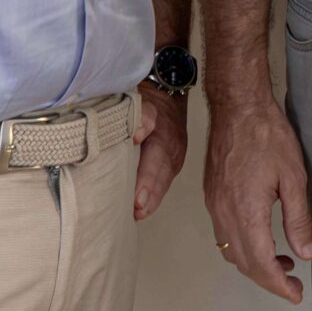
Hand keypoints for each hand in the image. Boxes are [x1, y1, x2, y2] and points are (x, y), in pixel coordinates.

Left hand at [132, 84, 187, 220]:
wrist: (167, 96)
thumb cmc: (147, 101)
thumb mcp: (140, 100)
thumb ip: (141, 115)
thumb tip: (136, 135)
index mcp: (160, 127)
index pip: (154, 151)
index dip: (146, 174)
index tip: (137, 192)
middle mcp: (171, 144)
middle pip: (161, 168)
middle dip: (150, 190)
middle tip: (137, 208)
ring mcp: (175, 154)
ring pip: (165, 177)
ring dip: (153, 197)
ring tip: (139, 213)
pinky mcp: (173, 163)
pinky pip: (165, 180)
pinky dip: (156, 196)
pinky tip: (144, 210)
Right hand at [202, 98, 311, 304]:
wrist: (238, 108)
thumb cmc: (268, 136)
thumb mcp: (294, 177)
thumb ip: (299, 219)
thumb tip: (306, 253)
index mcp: (246, 212)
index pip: (260, 264)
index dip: (278, 285)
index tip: (295, 295)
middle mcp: (225, 214)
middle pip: (243, 263)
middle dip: (268, 280)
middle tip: (292, 285)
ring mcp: (214, 206)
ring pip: (231, 251)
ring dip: (254, 264)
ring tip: (282, 262)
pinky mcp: (212, 196)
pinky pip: (224, 234)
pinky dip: (242, 246)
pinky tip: (262, 238)